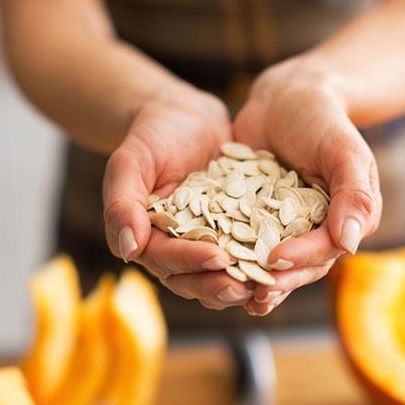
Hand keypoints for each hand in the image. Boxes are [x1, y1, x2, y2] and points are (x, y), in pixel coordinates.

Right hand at [103, 88, 255, 309]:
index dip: (190, 261)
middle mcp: (175, 248)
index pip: (166, 260)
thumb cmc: (152, 136)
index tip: (216, 257)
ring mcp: (206, 243)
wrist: (186, 117)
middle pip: (193, 279)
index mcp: (147, 238)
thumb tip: (127, 251)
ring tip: (265, 285)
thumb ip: (122, 204)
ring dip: (241, 284)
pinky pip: (245, 255)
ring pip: (219, 276)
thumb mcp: (130, 161)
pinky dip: (260, 263)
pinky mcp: (233, 233)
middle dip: (218, 285)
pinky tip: (283, 261)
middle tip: (245, 287)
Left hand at [232, 58, 381, 314]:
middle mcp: (315, 230)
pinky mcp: (253, 219)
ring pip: (270, 263)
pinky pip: (243, 242)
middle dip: (277, 281)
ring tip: (232, 295)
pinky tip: (209, 268)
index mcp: (344, 220)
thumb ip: (353, 194)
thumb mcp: (343, 149)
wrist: (284, 97)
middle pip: (298, 266)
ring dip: (252, 280)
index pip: (325, 249)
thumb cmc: (321, 118)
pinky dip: (229, 257)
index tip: (276, 259)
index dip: (302, 258)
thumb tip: (351, 244)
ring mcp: (283, 227)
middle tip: (254, 295)